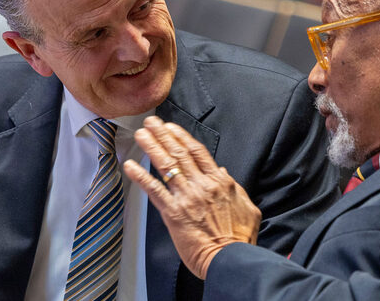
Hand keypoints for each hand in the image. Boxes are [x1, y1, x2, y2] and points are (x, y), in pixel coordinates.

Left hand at [123, 116, 261, 278]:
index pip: (197, 152)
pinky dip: (141, 176)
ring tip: (141, 134)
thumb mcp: (248, 207)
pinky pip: (155, 190)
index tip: (170, 127)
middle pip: (179, 153)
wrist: (231, 259)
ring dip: (152, 147)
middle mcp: (202, 185)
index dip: (182, 137)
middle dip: (163, 135)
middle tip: (151, 122)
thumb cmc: (240, 238)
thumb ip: (234, 187)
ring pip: (167, 165)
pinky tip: (131, 165)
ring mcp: (186, 197)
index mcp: (219, 182)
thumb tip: (222, 173)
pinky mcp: (173, 213)